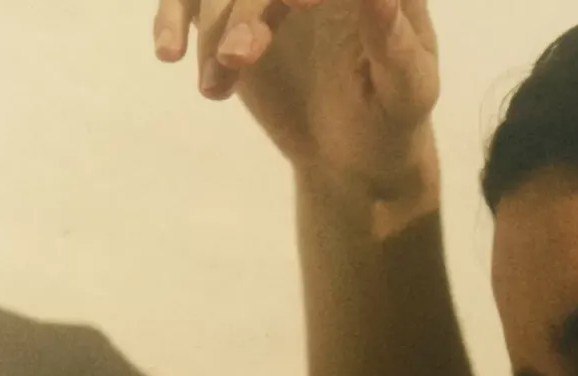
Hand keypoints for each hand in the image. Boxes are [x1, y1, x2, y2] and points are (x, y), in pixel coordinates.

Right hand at [153, 0, 439, 211]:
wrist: (351, 157)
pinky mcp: (230, 10)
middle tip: (241, 54)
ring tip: (216, 85)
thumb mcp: (408, 91)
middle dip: (247, 6)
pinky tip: (169, 51)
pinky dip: (173, 18)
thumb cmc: (391, 120)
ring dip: (212, 26)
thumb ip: (394, 42)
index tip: (296, 7)